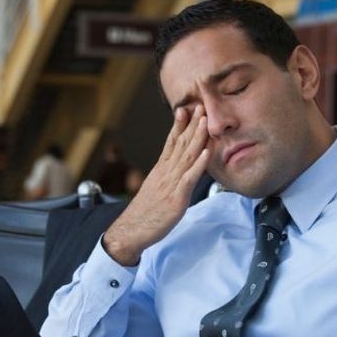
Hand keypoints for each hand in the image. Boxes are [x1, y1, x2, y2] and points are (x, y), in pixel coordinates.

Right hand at [103, 105, 210, 265]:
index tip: (186, 108)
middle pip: (180, 144)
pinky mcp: (175, 197)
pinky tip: (205, 152)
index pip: (171, 143)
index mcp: (161, 170)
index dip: (179, 125)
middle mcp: (165, 173)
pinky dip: (198, 164)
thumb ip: (168, 177)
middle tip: (200, 105)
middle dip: (191, 124)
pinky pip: (188, 178)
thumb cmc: (146, 213)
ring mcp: (170, 184)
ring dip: (196, 137)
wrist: (131, 231)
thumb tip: (179, 168)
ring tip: (205, 121)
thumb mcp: (158, 189)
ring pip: (185, 156)